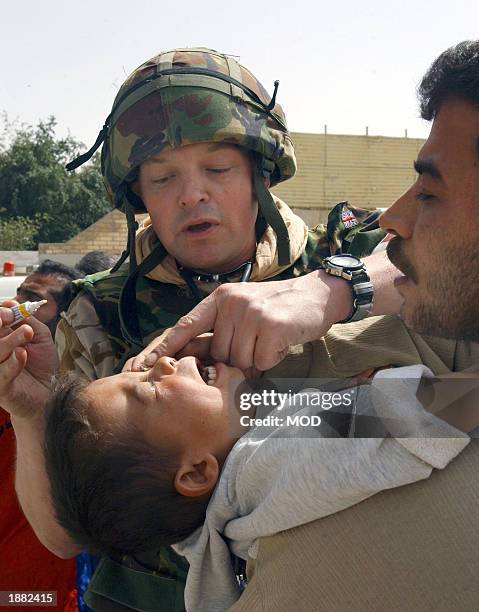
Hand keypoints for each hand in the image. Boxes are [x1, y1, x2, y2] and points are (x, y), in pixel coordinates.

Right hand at [0, 303, 56, 418]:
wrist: (50, 393)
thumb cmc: (42, 364)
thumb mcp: (39, 337)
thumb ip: (28, 320)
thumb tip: (12, 303)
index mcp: (0, 339)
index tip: (11, 310)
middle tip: (10, 317)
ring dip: (10, 340)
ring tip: (27, 332)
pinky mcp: (0, 388)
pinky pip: (2, 374)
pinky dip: (12, 363)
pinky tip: (22, 354)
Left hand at [131, 270, 351, 371]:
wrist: (316, 295)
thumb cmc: (277, 308)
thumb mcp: (243, 308)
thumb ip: (221, 328)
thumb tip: (197, 359)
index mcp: (220, 298)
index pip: (185, 325)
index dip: (163, 346)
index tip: (141, 363)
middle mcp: (232, 303)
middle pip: (219, 353)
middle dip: (237, 358)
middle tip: (258, 343)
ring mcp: (251, 313)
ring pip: (239, 361)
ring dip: (256, 360)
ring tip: (270, 340)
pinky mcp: (270, 326)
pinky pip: (261, 362)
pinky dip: (272, 359)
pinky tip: (281, 342)